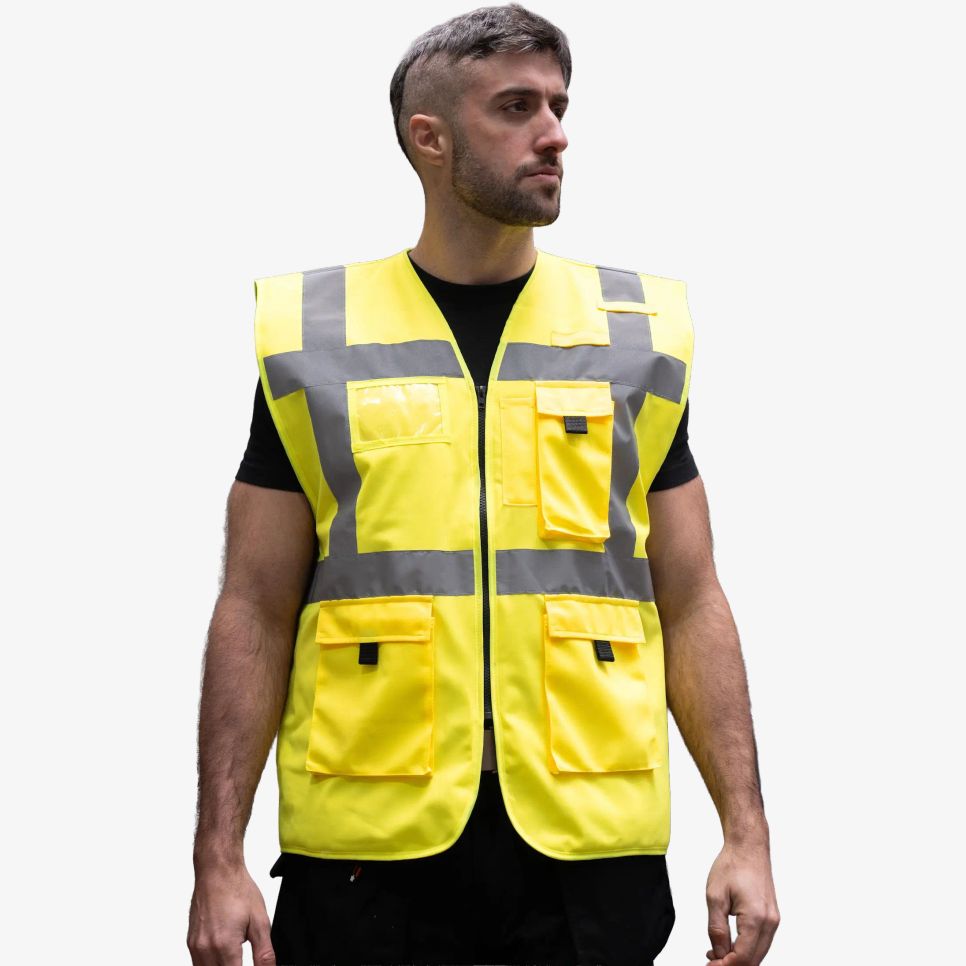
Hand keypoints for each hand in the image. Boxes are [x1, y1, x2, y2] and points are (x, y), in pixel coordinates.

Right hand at [187, 861, 275, 964]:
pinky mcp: (190, 943)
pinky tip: (224, 958)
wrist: (217, 871)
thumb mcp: (260, 921)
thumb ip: (264, 953)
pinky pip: (198, 965)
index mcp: (224, 946)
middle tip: (242, 960)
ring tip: (235, 959)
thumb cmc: (237, 889)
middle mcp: (205, 950)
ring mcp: (195, 947)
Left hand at [704, 839, 779, 964]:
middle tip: (710, 962)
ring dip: (739, 958)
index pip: (742, 957)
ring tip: (716, 954)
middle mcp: (770, 922)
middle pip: (753, 960)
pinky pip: (761, 942)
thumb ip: (716, 929)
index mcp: (756, 918)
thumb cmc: (732, 865)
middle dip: (732, 965)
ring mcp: (773, 920)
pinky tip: (729, 945)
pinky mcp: (772, 917)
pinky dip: (746, 948)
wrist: (748, 847)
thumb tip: (719, 954)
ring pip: (758, 953)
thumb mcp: (715, 897)